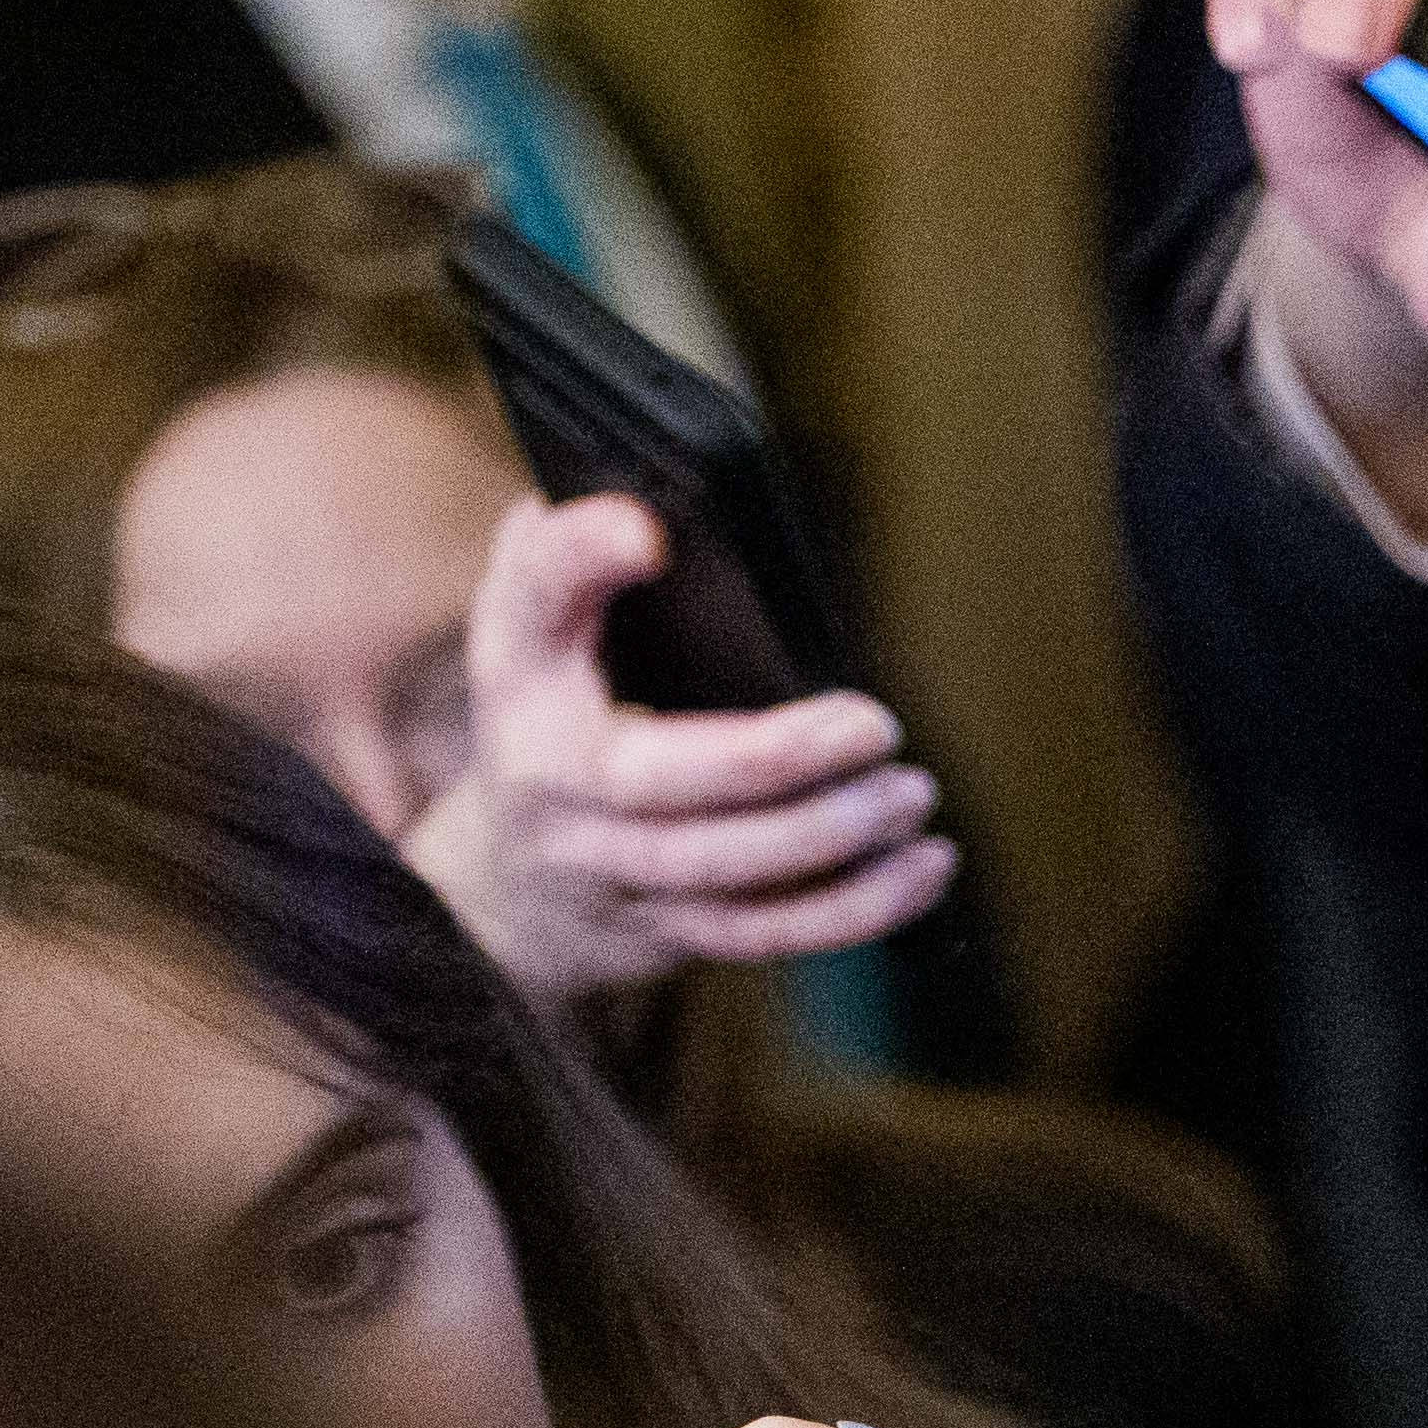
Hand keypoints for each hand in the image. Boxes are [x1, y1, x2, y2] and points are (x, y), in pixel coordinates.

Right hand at [418, 488, 950, 1010]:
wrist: (502, 881)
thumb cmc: (551, 716)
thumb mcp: (538, 626)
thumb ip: (571, 557)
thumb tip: (646, 495)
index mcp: (520, 672)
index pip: (533, 602)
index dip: (581, 561)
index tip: (648, 531)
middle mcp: (551, 777)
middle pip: (657, 781)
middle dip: (773, 758)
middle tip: (873, 726)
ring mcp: (607, 867)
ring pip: (721, 870)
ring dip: (830, 836)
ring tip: (910, 794)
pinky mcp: (667, 929)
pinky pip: (764, 932)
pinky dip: (856, 908)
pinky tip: (924, 867)